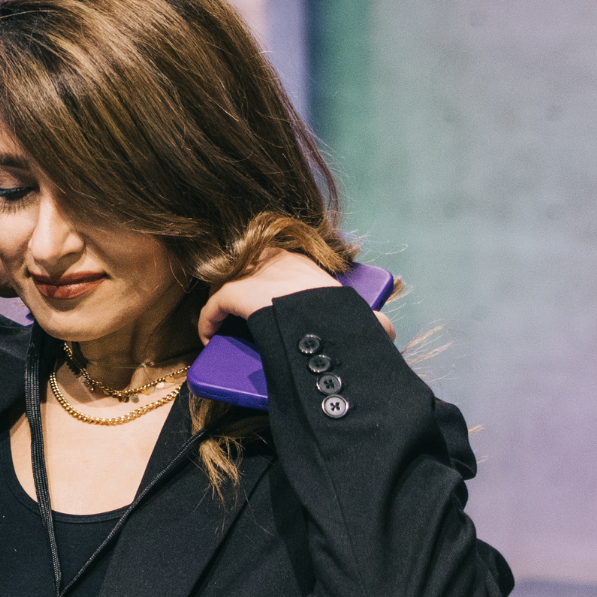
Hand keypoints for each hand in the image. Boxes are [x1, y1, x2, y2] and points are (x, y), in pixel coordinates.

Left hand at [200, 251, 357, 340]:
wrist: (325, 320)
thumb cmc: (345, 317)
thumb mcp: (360, 311)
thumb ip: (372, 317)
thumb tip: (387, 329)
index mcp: (300, 260)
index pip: (274, 263)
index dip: (265, 282)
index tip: (266, 301)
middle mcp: (271, 258)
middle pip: (245, 272)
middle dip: (240, 291)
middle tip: (241, 316)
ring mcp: (249, 273)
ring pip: (226, 287)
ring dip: (222, 307)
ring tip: (224, 328)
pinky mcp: (233, 291)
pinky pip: (213, 307)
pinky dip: (208, 322)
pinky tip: (208, 338)